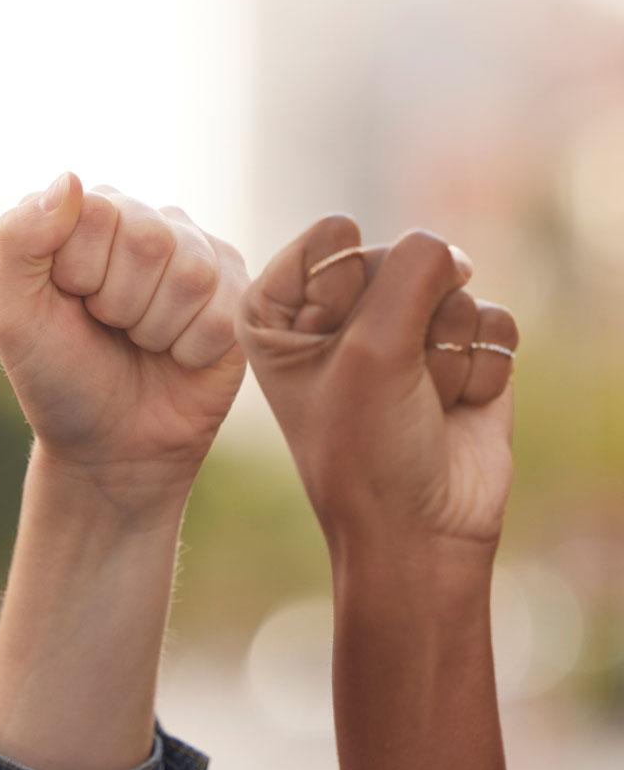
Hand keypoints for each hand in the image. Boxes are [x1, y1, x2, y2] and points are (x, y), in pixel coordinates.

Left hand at [0, 174, 247, 514]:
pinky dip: (189, 350)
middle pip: (148, 238)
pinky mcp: (238, 293)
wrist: (109, 445)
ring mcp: (198, 253)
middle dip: (117, 302)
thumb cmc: (56, 374)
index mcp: (85, 213)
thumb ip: (19, 239)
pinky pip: (222, 313)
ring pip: (190, 275)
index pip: (93, 211)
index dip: (77, 273)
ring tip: (139, 341)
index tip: (69, 302)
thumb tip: (68, 179)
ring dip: (154, 329)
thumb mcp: (12, 313)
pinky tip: (175, 355)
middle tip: (107, 327)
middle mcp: (144, 220)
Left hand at [239, 218, 517, 569]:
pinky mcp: (458, 348)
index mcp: (277, 306)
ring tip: (419, 399)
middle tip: (388, 384)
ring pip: (453, 287)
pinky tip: (455, 406)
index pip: (335, 239)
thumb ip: (412, 270)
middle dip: (407, 323)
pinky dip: (480, 367)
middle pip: (399, 256)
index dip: (351, 294)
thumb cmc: (367, 447)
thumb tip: (452, 252)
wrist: (420, 530)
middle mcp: (335, 311)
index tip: (336, 355)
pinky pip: (491, 319)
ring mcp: (400, 327)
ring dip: (445, 351)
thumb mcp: (372, 349)